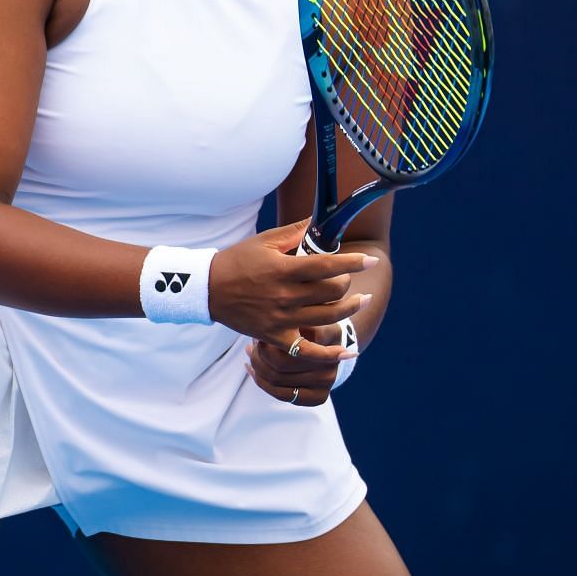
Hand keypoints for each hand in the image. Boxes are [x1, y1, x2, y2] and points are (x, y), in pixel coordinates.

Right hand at [208, 217, 374, 349]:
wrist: (208, 290)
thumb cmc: (237, 261)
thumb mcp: (264, 241)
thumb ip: (295, 233)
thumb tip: (320, 222)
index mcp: (283, 269)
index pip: (327, 266)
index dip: (352, 263)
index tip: (368, 261)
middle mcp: (285, 296)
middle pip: (333, 292)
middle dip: (347, 282)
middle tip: (347, 277)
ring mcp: (281, 319)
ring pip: (328, 318)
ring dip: (350, 308)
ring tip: (360, 300)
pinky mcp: (275, 337)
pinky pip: (307, 350)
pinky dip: (330, 353)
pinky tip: (348, 351)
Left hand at [245, 321, 351, 407]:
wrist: (333, 347)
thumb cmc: (317, 325)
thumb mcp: (313, 316)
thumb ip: (302, 318)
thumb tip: (283, 324)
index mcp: (330, 346)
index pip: (290, 346)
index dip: (270, 339)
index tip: (260, 329)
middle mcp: (330, 369)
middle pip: (280, 364)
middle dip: (260, 353)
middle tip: (253, 341)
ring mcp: (326, 386)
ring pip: (277, 380)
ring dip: (258, 366)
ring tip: (250, 351)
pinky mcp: (318, 398)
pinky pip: (281, 395)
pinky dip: (262, 382)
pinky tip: (251, 369)